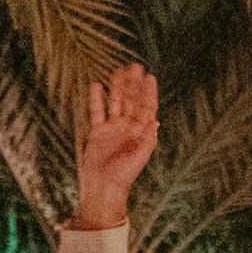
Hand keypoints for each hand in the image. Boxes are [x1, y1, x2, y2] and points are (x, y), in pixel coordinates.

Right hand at [69, 65, 156, 229]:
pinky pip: (97, 112)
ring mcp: (112, 128)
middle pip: (131, 101)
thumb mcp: (139, 158)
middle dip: (133, 84)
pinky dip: (96, 99)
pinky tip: (96, 85)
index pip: (146, 108)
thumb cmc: (124, 176)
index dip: (148, 92)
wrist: (103, 186)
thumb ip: (147, 140)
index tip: (149, 77)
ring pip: (115, 102)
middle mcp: (127, 128)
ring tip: (119, 70)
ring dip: (117, 87)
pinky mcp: (97, 132)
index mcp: (140, 133)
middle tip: (134, 66)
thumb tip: (155, 122)